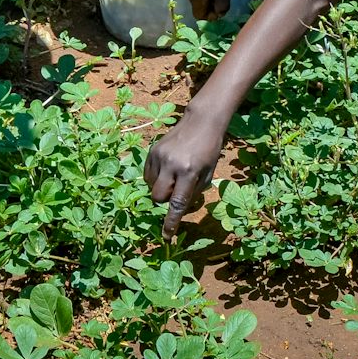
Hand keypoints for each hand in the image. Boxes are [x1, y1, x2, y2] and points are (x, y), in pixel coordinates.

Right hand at [145, 109, 226, 234]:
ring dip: (161, 188)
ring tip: (174, 176)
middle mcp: (172, 165)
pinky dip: (155, 178)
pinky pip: (147, 175)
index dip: (171, 223)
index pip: (177, 203)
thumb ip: (193, 192)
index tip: (166, 237)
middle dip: (165, 201)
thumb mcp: (208, 173)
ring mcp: (160, 157)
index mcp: (189, 172)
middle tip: (176, 191)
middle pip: (158, 197)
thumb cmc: (209, 149)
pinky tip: (167, 169)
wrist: (201, 121)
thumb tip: (178, 208)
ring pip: (151, 187)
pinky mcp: (152, 151)